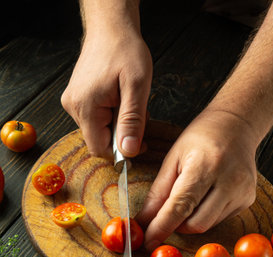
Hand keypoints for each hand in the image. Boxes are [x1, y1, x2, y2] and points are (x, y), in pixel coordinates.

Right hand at [61, 28, 151, 158]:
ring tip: (128, 101)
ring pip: (99, 130)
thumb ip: (132, 121)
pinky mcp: (77, 99)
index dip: (121, 151)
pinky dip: (111, 116)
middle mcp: (74, 107)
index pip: (100, 149)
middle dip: (122, 134)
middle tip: (138, 113)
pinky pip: (95, 119)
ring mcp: (73, 103)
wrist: (111, 28)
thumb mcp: (137, 87)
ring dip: (118, 124)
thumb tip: (128, 151)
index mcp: (86, 107)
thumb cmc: (124, 51)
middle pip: (99, 140)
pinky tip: (119, 99)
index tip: (139, 142)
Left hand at [136, 110, 258, 250]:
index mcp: (205, 165)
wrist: (237, 126)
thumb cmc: (201, 138)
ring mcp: (242, 192)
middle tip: (165, 216)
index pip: (181, 206)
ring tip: (189, 197)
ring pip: (207, 225)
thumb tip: (144, 220)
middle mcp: (229, 181)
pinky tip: (206, 195)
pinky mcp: (248, 200)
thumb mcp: (173, 158)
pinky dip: (204, 215)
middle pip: (196, 224)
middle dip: (176, 225)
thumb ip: (158, 192)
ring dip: (190, 220)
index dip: (162, 227)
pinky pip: (218, 220)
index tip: (147, 241)